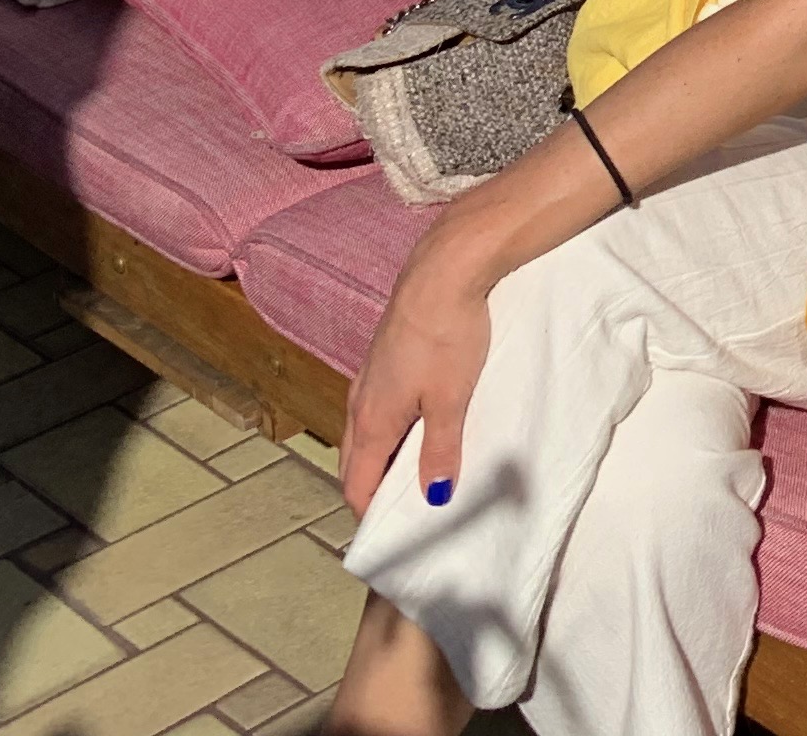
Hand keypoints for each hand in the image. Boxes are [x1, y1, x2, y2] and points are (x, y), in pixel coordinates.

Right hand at [339, 210, 499, 517]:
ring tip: (413, 472)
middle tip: (401, 512)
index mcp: (370, 419)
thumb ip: (441, 450)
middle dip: (372, 488)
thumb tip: (434, 497)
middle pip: (356, 459)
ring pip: (367, 430)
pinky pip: (379, 403)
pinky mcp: (387, 352)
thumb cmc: (447, 334)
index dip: (369, 514)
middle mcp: (360, 399)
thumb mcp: (451, 400)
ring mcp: (370, 373)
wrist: (444, 269)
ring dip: (383, 455)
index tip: (389, 537)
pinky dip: (391, 425)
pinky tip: (419, 421)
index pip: (356, 483)